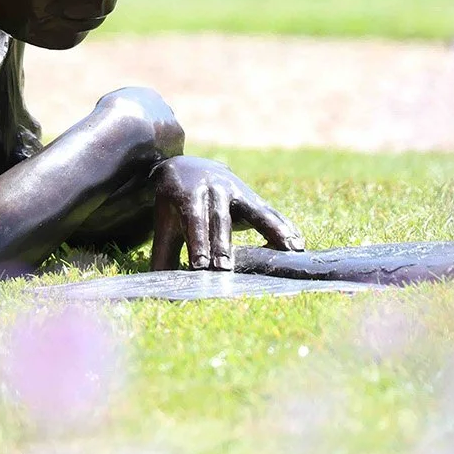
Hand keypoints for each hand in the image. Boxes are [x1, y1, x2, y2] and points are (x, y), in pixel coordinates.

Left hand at [149, 156, 304, 270]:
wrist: (191, 168)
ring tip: (289, 249)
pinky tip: (298, 243)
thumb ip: (163, 253)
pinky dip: (284, 227)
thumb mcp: (165, 223)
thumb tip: (154, 285)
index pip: (192, 220)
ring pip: (254, 210)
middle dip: (222, 243)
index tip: (200, 266)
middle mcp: (214, 189)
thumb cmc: (176, 205)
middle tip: (226, 268)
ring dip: (272, 230)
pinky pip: (270, 212)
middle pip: (219, 218)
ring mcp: (237, 190)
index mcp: (188, 195)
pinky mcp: (253, 197)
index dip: (196, 242)